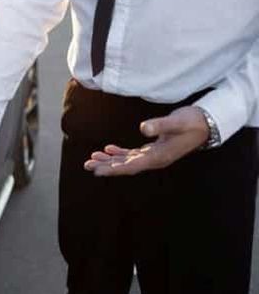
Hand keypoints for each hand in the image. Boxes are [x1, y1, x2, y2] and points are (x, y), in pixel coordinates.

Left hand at [83, 106, 209, 176]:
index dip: (114, 169)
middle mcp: (155, 159)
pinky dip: (119, 153)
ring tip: (92, 157)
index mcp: (159, 157)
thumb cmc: (192, 122)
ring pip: (127, 161)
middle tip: (87, 164)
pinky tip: (107, 149)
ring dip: (109, 160)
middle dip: (106, 166)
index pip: (131, 166)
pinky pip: (133, 155)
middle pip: (126, 166)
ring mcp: (154, 155)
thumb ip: (160, 125)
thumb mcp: (176, 121)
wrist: (206, 123)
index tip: (97, 171)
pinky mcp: (153, 149)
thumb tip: (143, 128)